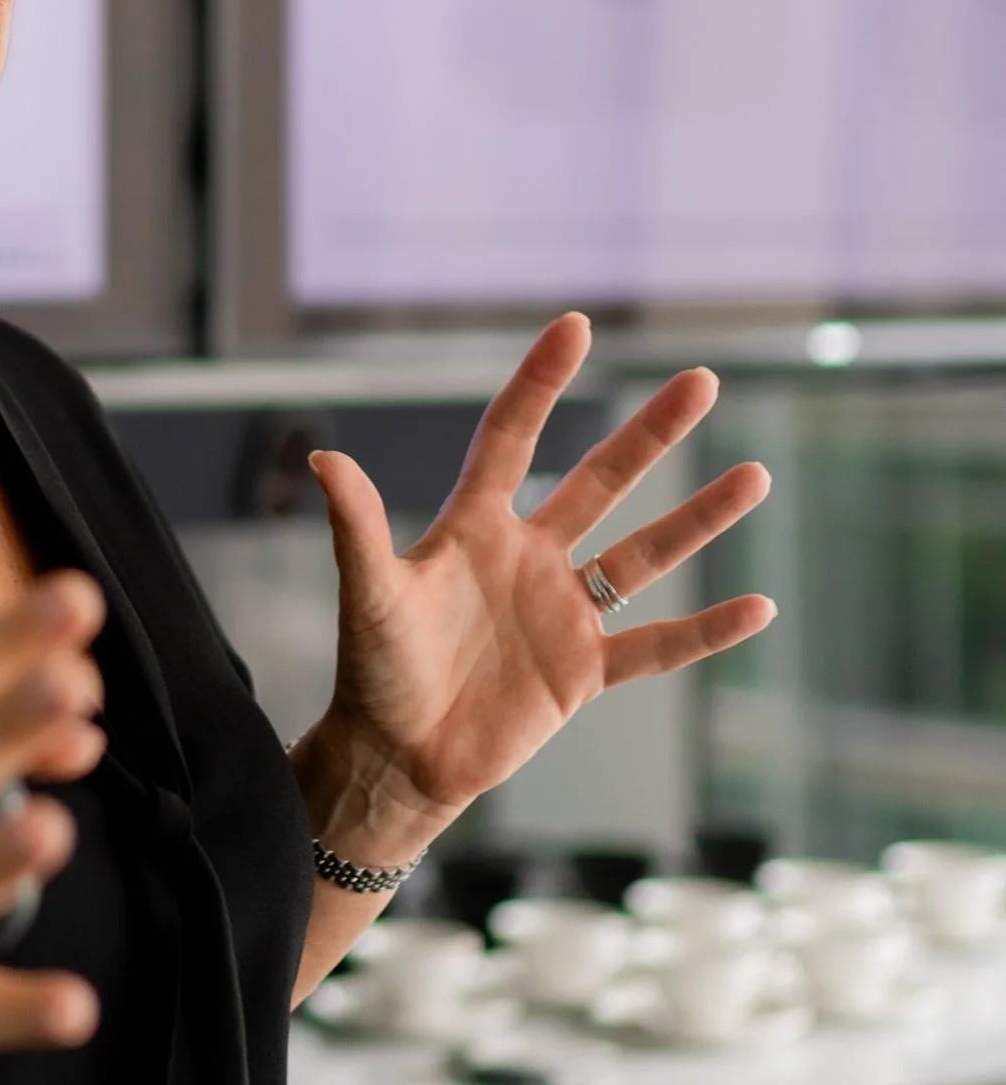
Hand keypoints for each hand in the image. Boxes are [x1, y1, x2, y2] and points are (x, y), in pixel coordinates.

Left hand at [293, 314, 775, 862]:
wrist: (396, 758)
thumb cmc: (375, 672)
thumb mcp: (370, 596)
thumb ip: (357, 528)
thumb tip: (322, 456)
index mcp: (474, 529)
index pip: (510, 439)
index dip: (540, 384)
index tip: (575, 326)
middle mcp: (528, 559)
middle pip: (601, 481)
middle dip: (650, 433)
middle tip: (702, 380)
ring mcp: (562, 614)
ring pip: (643, 555)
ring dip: (698, 518)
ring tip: (755, 474)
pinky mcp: (583, 672)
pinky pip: (657, 646)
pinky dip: (707, 631)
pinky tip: (761, 606)